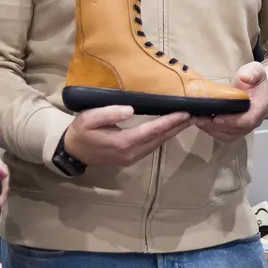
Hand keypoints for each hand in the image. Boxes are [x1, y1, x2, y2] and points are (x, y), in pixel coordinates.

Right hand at [61, 104, 194, 167]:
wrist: (73, 151)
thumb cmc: (80, 131)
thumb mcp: (89, 118)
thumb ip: (109, 113)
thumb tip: (130, 109)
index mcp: (123, 142)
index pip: (152, 130)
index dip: (170, 121)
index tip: (185, 113)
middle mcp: (131, 153)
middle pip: (160, 139)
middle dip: (178, 127)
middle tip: (195, 115)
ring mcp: (132, 158)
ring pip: (158, 144)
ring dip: (173, 132)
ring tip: (187, 120)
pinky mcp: (131, 158)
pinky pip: (152, 147)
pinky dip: (163, 137)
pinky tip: (170, 129)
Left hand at [195, 62, 267, 141]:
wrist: (255, 89)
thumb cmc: (253, 80)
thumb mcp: (256, 70)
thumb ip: (252, 72)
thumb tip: (244, 77)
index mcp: (259, 108)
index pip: (248, 120)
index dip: (232, 121)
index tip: (217, 118)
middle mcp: (253, 122)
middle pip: (235, 130)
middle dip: (216, 126)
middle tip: (199, 118)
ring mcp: (243, 128)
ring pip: (227, 135)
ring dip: (210, 129)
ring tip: (197, 120)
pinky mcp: (234, 130)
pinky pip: (222, 135)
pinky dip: (210, 130)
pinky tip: (200, 121)